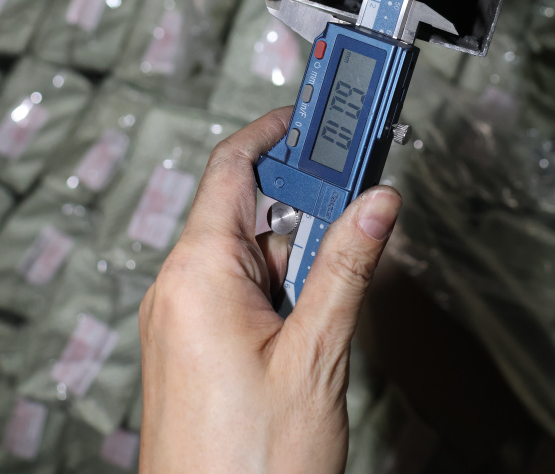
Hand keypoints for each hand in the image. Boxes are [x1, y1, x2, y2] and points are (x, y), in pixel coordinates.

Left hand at [139, 107, 401, 473]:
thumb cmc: (251, 464)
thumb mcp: (316, 352)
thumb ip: (346, 266)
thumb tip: (376, 202)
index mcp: (197, 273)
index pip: (233, 168)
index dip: (275, 133)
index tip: (312, 115)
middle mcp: (178, 287)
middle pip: (245, 212)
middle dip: (302, 209)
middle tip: (354, 204)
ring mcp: (178, 319)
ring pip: (245, 256)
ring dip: (293, 260)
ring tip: (330, 296)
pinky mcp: (187, 347)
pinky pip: (233, 292)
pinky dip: (274, 289)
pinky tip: (305, 324)